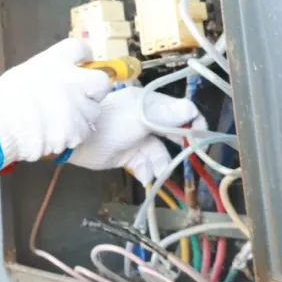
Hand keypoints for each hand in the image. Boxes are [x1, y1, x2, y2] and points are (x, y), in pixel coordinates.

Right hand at [0, 38, 109, 173]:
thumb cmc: (2, 99)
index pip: (80, 48)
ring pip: (93, 110)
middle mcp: (73, 81)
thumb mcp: (22, 73)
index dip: (84, 55)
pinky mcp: (77, 131)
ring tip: (62, 120)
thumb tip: (54, 79)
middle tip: (82, 94)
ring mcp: (78, 107)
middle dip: (95, 88)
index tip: (84, 61)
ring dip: (82, 114)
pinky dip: (73, 133)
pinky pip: (83, 131)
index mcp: (56, 62)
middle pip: (101, 81)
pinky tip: (57, 134)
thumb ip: (45, 72)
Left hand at [66, 86, 204, 184]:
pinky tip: (146, 177)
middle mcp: (146, 119)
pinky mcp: (130, 155)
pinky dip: (149, 171)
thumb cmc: (109, 124)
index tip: (201, 136)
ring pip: (160, 152)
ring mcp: (138, 137)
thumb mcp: (139, 117)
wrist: (80, 143)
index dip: (193, 122)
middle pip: (172, 133)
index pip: (180, 109)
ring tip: (158, 172)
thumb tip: (192, 110)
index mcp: (149, 103)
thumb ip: (166, 115)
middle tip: (188, 157)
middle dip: (180, 147)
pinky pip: (147, 164)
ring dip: (162, 163)